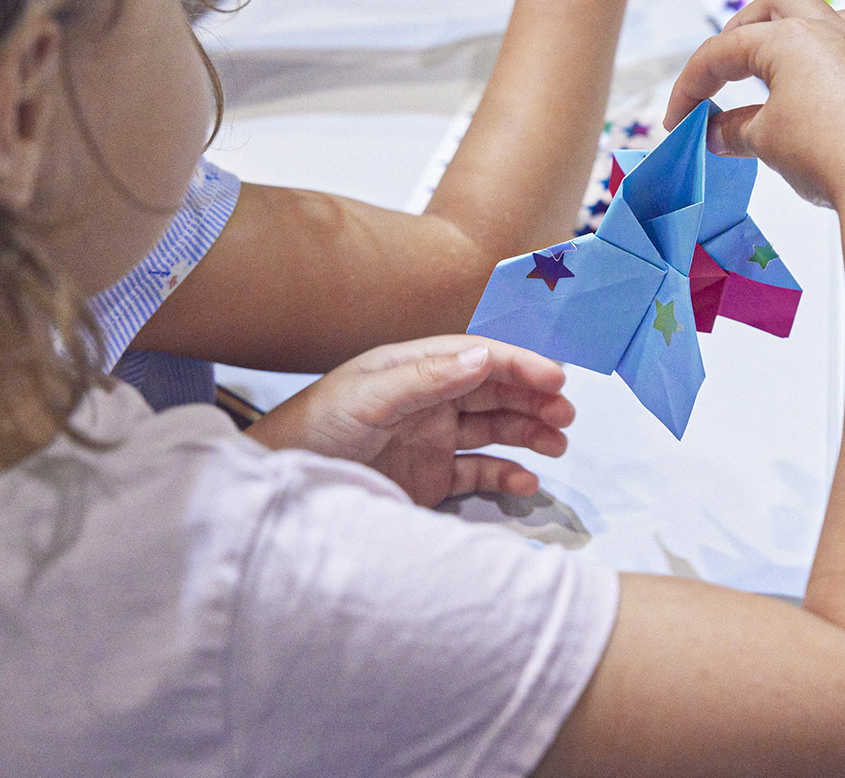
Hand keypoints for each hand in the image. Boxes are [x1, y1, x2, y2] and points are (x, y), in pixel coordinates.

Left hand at [245, 335, 573, 506]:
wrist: (279, 488)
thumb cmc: (312, 430)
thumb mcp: (367, 396)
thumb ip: (426, 377)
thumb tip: (483, 356)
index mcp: (415, 368)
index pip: (480, 358)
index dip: (521, 365)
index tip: (555, 378)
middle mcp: (429, 400)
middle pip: (495, 393)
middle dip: (534, 399)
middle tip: (565, 414)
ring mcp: (432, 439)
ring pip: (496, 431)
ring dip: (530, 434)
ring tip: (557, 446)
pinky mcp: (431, 479)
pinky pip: (480, 473)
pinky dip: (506, 475)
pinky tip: (525, 480)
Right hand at [664, 0, 844, 208]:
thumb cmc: (828, 152)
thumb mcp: (765, 142)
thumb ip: (735, 131)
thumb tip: (715, 132)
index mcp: (791, 39)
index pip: (723, 52)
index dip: (691, 85)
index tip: (677, 120)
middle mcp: (836, 36)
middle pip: (785, 3)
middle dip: (750, 23)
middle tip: (729, 59)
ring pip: (841, 20)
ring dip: (811, 34)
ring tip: (791, 64)